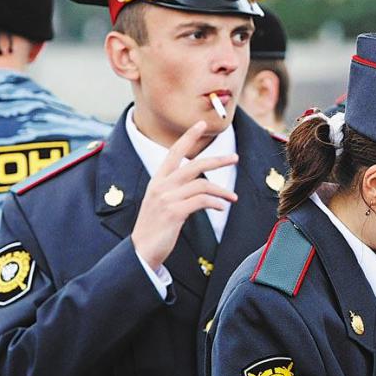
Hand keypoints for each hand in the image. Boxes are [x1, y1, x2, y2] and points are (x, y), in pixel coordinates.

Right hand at [131, 120, 237, 269]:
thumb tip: (202, 188)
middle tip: (235, 158)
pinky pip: (201, 201)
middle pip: (194, 165)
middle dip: (217, 160)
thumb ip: (177, 192)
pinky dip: (215, 203)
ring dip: (222, 191)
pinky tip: (221, 208)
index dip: (188, 136)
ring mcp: (167, 198)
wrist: (141, 251)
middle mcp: (161, 185)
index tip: (201, 124)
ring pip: (202, 184)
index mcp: (157, 181)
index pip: (174, 152)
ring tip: (233, 197)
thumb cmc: (155, 229)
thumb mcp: (161, 204)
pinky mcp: (174, 212)